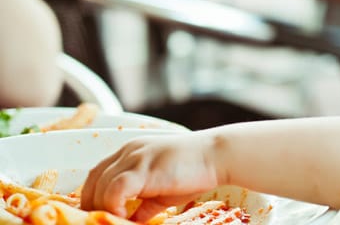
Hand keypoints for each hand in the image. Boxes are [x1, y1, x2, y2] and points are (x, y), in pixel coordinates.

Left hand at [80, 131, 219, 221]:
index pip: (97, 175)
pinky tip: (125, 218)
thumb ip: (144, 204)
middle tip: (102, 222)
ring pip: (100, 187)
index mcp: (131, 152)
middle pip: (93, 181)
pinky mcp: (144, 169)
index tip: (98, 216)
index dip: (92, 198)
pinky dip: (114, 207)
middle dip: (92, 206)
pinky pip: (115, 190)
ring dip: (103, 209)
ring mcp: (135, 158)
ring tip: (117, 222)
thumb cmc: (196, 171)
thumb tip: (131, 221)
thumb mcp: (163, 190)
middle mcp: (128, 151)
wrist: (218, 155)